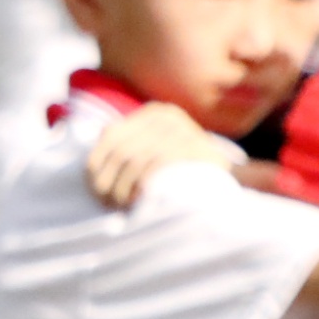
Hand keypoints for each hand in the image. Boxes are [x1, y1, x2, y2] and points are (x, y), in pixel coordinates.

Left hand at [83, 101, 233, 208]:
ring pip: (134, 159)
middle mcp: (168, 115)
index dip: (96, 166)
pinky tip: (139, 199)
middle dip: (108, 182)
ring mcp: (184, 129)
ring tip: (122, 205)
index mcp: (153, 113)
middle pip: (120, 150)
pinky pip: (155, 164)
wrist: (223, 183)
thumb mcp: (151, 153)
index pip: (110, 136)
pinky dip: (141, 184)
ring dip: (122, 188)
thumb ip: (126, 147)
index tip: (97, 192)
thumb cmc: (179, 173)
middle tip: (109, 204)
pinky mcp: (195, 147)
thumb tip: (95, 154)